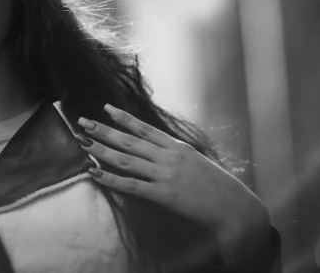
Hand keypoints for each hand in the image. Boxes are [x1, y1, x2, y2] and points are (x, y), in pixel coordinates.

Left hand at [77, 104, 272, 270]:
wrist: (236, 210)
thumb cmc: (219, 188)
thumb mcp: (199, 163)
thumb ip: (178, 155)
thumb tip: (160, 149)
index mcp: (178, 148)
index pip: (145, 129)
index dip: (124, 118)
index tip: (106, 108)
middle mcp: (169, 157)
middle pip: (130, 141)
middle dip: (104, 130)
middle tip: (83, 121)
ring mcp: (165, 175)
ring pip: (126, 160)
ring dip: (102, 150)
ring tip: (83, 142)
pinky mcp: (163, 196)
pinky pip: (131, 186)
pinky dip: (110, 179)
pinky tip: (94, 173)